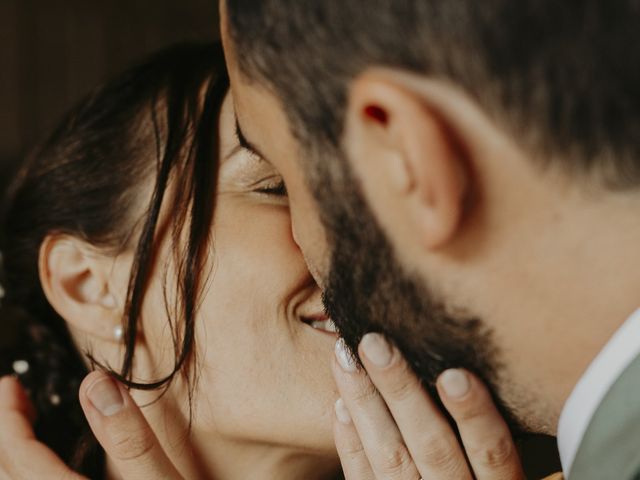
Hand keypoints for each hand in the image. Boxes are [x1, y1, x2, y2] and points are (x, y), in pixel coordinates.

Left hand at [0, 372, 182, 479]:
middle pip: (7, 470)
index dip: (8, 415)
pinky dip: (31, 469)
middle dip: (6, 429)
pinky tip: (55, 460)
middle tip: (14, 394)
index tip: (11, 383)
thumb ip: (130, 438)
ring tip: (26, 423)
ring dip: (14, 453)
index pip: (18, 454)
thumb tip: (98, 384)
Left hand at [332, 334, 524, 479]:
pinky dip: (351, 443)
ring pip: (391, 457)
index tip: (453, 374)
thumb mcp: (493, 465)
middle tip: (375, 343)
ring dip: (365, 404)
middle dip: (402, 390)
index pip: (491, 451)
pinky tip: (340, 405)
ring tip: (346, 358)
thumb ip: (484, 431)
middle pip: (433, 446)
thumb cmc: (475, 472)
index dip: (475, 414)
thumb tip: (462, 361)